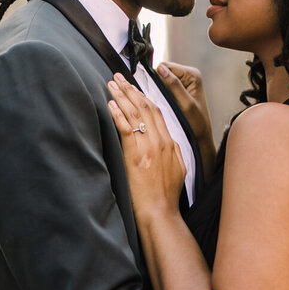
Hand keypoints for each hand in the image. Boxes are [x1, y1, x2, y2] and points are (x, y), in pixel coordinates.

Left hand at [107, 73, 185, 217]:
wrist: (160, 212)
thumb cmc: (166, 196)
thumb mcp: (178, 170)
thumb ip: (173, 153)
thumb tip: (167, 143)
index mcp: (171, 144)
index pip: (158, 113)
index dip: (145, 97)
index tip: (134, 87)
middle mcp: (161, 141)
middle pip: (146, 108)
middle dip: (131, 90)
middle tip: (119, 77)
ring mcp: (149, 147)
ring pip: (136, 114)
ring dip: (122, 96)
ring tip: (111, 83)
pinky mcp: (135, 154)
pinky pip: (126, 127)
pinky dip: (117, 113)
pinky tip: (110, 104)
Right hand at [155, 61, 211, 140]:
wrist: (201, 135)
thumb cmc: (197, 123)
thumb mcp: (185, 105)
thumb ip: (174, 86)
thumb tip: (161, 69)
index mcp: (192, 74)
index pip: (165, 66)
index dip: (158, 78)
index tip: (159, 93)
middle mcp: (189, 75)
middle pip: (163, 72)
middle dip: (159, 85)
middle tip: (164, 101)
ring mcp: (184, 82)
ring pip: (162, 80)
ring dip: (160, 91)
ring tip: (167, 104)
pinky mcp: (179, 89)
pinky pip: (164, 87)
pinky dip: (162, 95)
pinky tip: (167, 104)